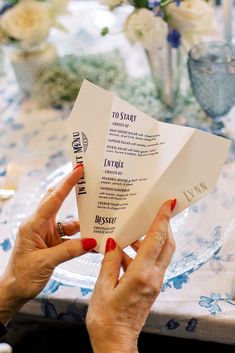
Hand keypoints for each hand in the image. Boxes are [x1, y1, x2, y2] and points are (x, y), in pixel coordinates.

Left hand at [0, 164, 96, 323]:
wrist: (14, 290)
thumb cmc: (22, 276)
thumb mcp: (45, 262)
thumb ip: (69, 251)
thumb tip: (92, 241)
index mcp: (33, 225)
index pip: (52, 199)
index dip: (66, 183)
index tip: (78, 170)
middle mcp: (40, 225)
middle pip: (57, 201)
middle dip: (71, 188)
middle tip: (86, 176)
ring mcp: (47, 233)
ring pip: (68, 220)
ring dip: (82, 220)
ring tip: (99, 216)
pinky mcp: (53, 243)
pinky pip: (70, 235)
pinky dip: (81, 237)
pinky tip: (93, 240)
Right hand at [86, 200, 175, 352]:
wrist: (116, 343)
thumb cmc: (106, 319)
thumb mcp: (102, 288)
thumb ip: (110, 262)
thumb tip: (113, 242)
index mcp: (141, 275)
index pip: (156, 240)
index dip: (162, 220)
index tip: (168, 204)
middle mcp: (153, 277)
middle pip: (167, 244)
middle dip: (164, 225)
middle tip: (158, 210)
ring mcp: (154, 283)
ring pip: (160, 253)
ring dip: (150, 238)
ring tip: (132, 229)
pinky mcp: (151, 287)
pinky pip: (151, 263)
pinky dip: (141, 252)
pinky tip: (123, 251)